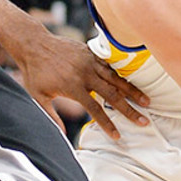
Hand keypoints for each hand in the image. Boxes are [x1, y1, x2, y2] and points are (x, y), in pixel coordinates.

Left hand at [7, 32, 148, 139]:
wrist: (34, 44)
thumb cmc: (35, 72)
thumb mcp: (38, 97)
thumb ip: (51, 116)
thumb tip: (60, 135)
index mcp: (73, 87)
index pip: (95, 109)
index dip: (107, 124)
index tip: (118, 136)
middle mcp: (85, 74)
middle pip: (112, 95)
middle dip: (129, 110)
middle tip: (143, 122)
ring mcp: (90, 62)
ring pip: (116, 78)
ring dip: (132, 91)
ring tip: (147, 102)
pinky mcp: (91, 53)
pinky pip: (110, 66)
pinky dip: (121, 75)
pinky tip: (132, 83)